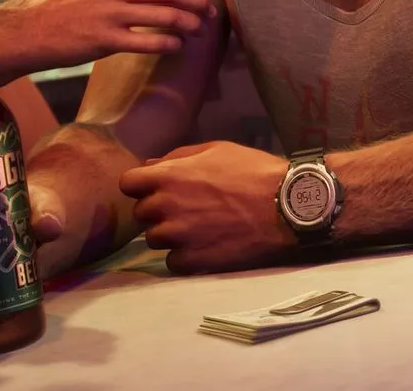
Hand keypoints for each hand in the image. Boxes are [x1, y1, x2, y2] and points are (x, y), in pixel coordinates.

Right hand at [23, 0, 216, 63]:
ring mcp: (110, 13)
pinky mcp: (105, 40)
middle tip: (211, 12)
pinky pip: (148, 41)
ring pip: (165, 16)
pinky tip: (178, 45)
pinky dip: (170, 43)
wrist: (31, 28)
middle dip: (198, 2)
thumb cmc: (68, 3)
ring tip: (200, 30)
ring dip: (190, 24)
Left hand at [118, 141, 294, 274]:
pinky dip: (185, 256)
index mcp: (168, 176)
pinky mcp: (193, 261)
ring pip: (155, 240)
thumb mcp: (216, 150)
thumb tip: (150, 165)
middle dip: (158, 210)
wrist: (285, 205)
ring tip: (199, 228)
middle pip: (141, 214)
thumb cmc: (253, 171)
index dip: (140, 185)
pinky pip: (173, 262)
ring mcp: (178, 236)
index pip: (127, 183)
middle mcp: (166, 207)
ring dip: (170, 235)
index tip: (155, 188)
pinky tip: (206, 245)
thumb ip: (178, 157)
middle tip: (186, 208)